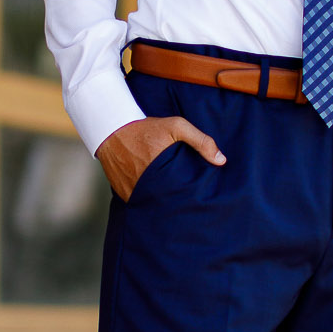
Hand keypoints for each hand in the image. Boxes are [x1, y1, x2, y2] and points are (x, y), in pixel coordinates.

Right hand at [97, 115, 225, 200]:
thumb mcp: (176, 126)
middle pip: (170, 204)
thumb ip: (200, 141)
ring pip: (155, 205)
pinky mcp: (124, 195)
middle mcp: (147, 187)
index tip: (202, 198)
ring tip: (175, 203)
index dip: (193, 197)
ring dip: (164, 204)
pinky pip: (140, 203)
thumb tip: (221, 161)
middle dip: (180, 204)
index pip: (184, 195)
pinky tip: (158, 198)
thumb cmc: (146, 128)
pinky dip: (149, 201)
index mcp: (162, 174)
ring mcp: (133, 193)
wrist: (111, 129)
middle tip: (192, 205)